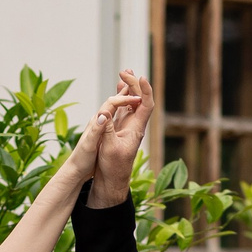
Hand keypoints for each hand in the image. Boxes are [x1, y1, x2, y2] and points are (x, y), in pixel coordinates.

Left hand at [64, 88, 143, 187]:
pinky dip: (122, 111)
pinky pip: (114, 117)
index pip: (111, 104)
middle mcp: (98, 120)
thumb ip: (96, 130)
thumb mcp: (89, 145)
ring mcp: (100, 125)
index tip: (138, 99)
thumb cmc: (82, 159)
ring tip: (136, 93)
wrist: (76, 169)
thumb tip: (103, 114)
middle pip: (113, 101)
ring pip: (114, 108)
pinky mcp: (101, 132)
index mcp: (96, 122)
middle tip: (138, 85)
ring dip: (124, 99)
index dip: (125, 99)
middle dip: (125, 93)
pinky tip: (128, 111)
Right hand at [89, 69, 154, 205]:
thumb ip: (107, 129)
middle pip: (140, 99)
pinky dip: (120, 97)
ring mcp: (127, 126)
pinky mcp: (120, 129)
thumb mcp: (109, 148)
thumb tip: (104, 113)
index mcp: (136, 128)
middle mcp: (134, 125)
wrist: (112, 179)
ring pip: (131, 102)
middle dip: (134, 83)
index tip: (140, 77)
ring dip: (128, 87)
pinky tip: (117, 89)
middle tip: (124, 71)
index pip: (146, 104)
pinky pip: (123, 108)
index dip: (146, 90)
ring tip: (124, 73)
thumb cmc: (113, 167)